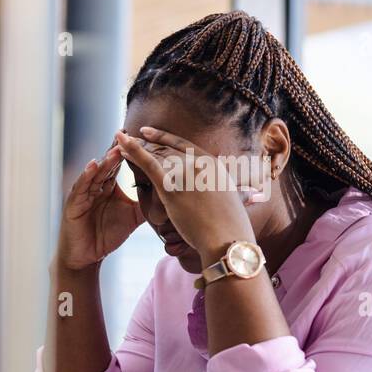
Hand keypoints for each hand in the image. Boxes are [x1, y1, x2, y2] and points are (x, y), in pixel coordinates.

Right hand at [55, 143, 143, 270]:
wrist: (86, 256)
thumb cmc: (106, 236)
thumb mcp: (132, 218)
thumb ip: (147, 205)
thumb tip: (170, 195)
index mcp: (109, 186)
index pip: (121, 165)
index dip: (132, 153)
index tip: (145, 140)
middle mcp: (96, 186)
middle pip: (109, 164)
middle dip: (119, 150)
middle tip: (130, 135)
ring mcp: (83, 193)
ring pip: (96, 173)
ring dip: (106, 161)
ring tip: (117, 148)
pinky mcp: (73, 203)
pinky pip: (81, 187)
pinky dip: (87, 175)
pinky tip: (94, 165)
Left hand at [114, 127, 255, 262]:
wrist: (227, 238)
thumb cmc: (232, 227)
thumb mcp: (235, 201)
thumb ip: (233, 193)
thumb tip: (251, 194)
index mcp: (213, 164)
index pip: (184, 145)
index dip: (165, 138)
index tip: (150, 133)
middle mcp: (198, 163)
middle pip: (167, 149)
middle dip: (148, 143)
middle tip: (132, 138)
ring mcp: (184, 172)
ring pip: (156, 155)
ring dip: (136, 147)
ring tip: (121, 142)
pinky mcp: (171, 186)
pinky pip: (148, 164)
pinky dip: (133, 151)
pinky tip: (121, 144)